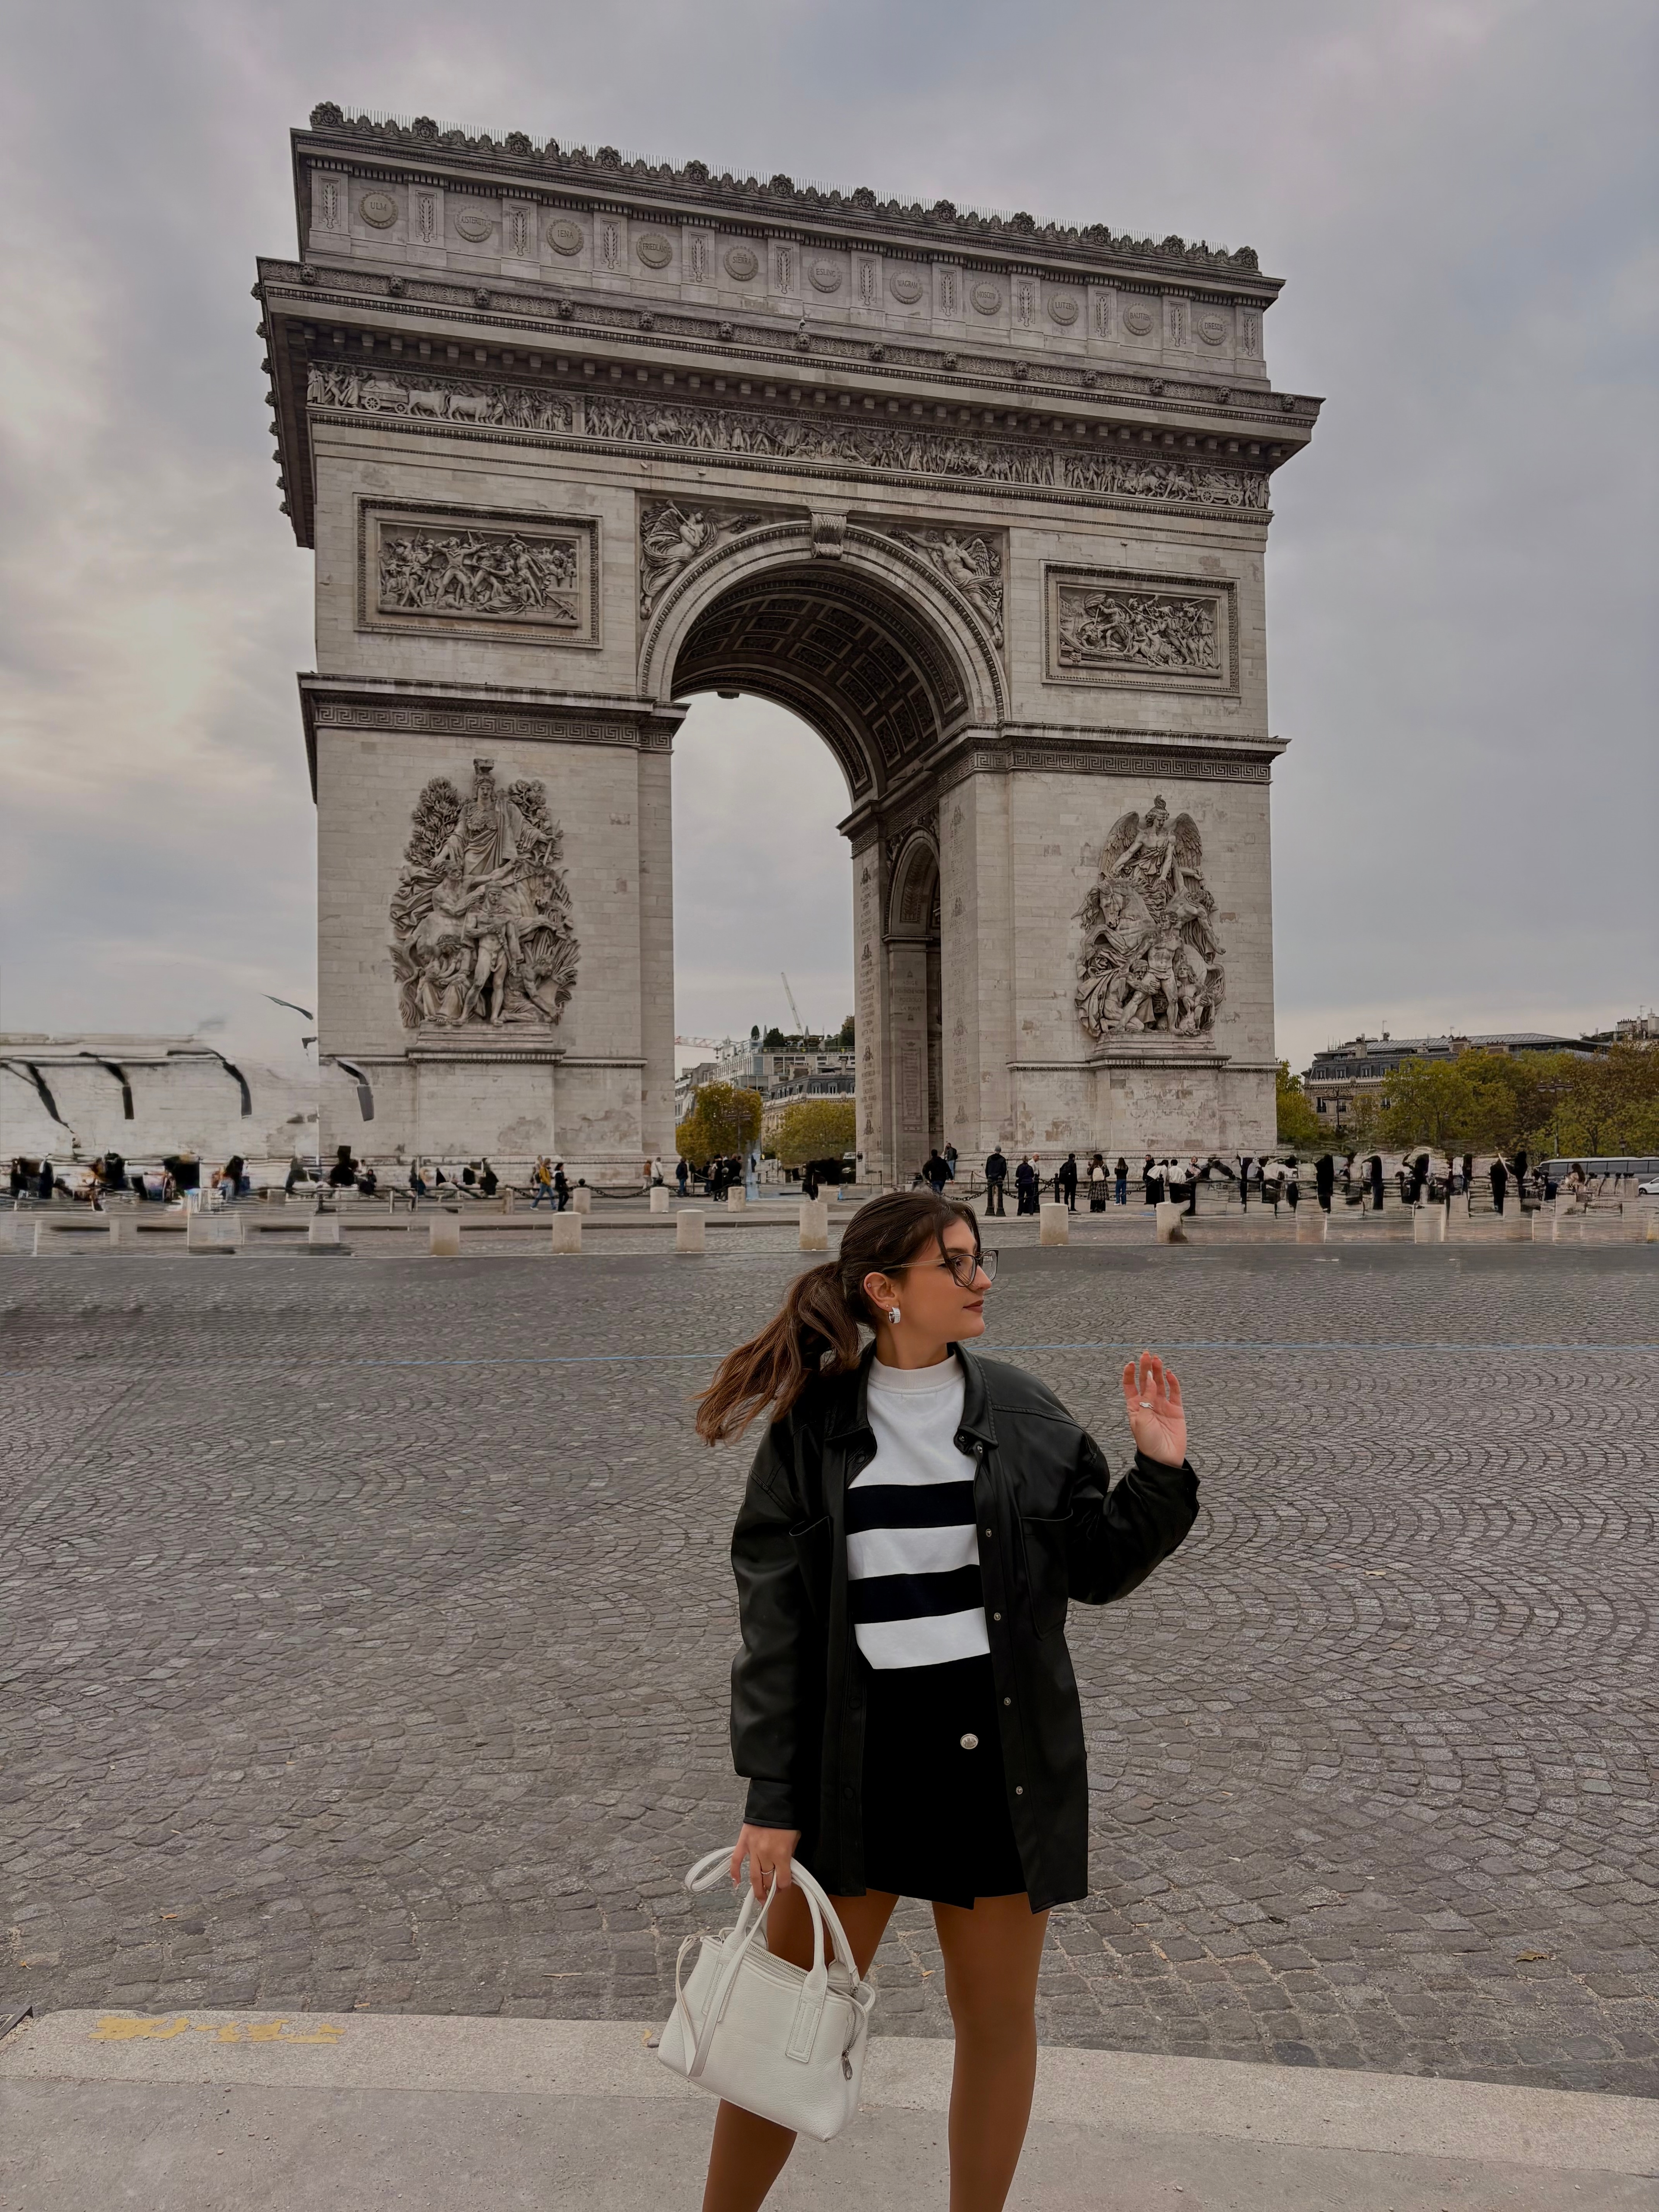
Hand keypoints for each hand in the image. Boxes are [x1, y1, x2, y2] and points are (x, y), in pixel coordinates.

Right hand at [730, 1823, 800, 1900]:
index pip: (783, 1880)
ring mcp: (753, 1849)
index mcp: (781, 1854)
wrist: (773, 1800)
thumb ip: (790, 1854)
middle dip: (771, 1890)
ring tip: (759, 1898)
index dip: (784, 1887)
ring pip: (753, 1876)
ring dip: (756, 1889)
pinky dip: (734, 1873)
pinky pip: (736, 1861)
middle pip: (768, 1881)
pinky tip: (736, 1883)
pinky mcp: (743, 1842)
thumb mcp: (795, 1837)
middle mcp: (766, 1855)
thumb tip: (787, 1867)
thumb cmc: (786, 1817)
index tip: (784, 1888)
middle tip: (771, 1895)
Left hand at [1122, 1351, 1185, 1467]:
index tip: (1131, 1363)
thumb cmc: (1148, 1442)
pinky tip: (1169, 1373)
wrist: (1164, 1459)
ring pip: (1160, 1383)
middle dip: (1145, 1367)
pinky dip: (1173, 1382)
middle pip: (1145, 1380)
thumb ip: (1145, 1398)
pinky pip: (1174, 1392)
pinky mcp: (1176, 1410)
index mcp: (1135, 1406)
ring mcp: (1162, 1405)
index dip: (1130, 1374)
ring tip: (1157, 1359)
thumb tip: (1148, 1378)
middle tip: (1146, 1354)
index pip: (1130, 1385)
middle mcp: (1148, 1403)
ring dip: (1158, 1371)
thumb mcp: (1141, 1420)